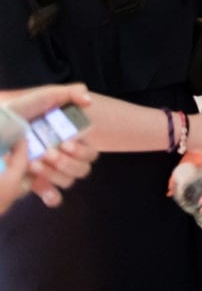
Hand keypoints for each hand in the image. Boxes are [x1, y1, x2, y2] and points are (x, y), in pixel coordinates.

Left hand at [2, 83, 96, 208]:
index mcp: (72, 139)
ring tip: (33, 163)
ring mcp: (51, 171)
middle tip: (49, 153)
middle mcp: (64, 156)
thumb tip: (88, 101)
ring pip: (68, 182)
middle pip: (82, 170)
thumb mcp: (45, 95)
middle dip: (67, 163)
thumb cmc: (21, 109)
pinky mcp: (35, 183)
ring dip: (54, 175)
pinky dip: (51, 195)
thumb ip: (69, 93)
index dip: (82, 151)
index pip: (90, 153)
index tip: (65, 143)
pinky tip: (41, 187)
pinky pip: (53, 197)